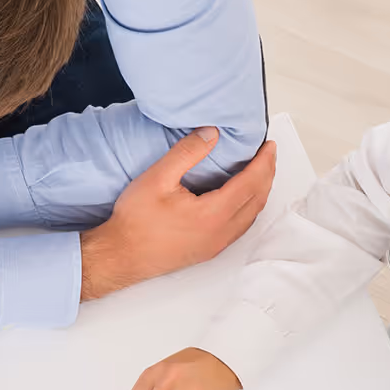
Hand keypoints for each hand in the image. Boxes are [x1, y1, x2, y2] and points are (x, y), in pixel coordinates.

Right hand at [80, 129, 276, 300]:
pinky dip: (247, 208)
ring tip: (258, 173)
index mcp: (213, 214)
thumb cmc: (135, 222)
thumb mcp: (157, 178)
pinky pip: (239, 227)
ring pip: (251, 216)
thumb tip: (211, 133)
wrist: (120, 256)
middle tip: (268, 155)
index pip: (251, 183)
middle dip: (267, 175)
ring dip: (259, 192)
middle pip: (257, 200)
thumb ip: (187, 152)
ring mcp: (215, 244)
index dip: (263, 162)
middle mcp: (220, 232)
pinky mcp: (208, 251)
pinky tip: (239, 199)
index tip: (268, 146)